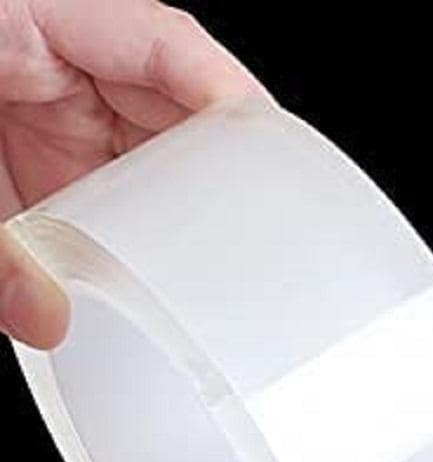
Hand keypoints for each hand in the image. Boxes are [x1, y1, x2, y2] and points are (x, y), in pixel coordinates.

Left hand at [1, 0, 261, 347]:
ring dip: (185, 205)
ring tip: (217, 258)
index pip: (159, 40)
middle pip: (172, 99)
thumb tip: (46, 319)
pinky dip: (141, 227)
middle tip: (259, 227)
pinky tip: (153, 266)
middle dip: (220, 164)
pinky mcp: (40, 150)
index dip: (224, 90)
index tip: (264, 145)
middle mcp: (50, 61)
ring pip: (150, 147)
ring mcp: (48, 106)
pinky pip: (114, 181)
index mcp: (25, 23)